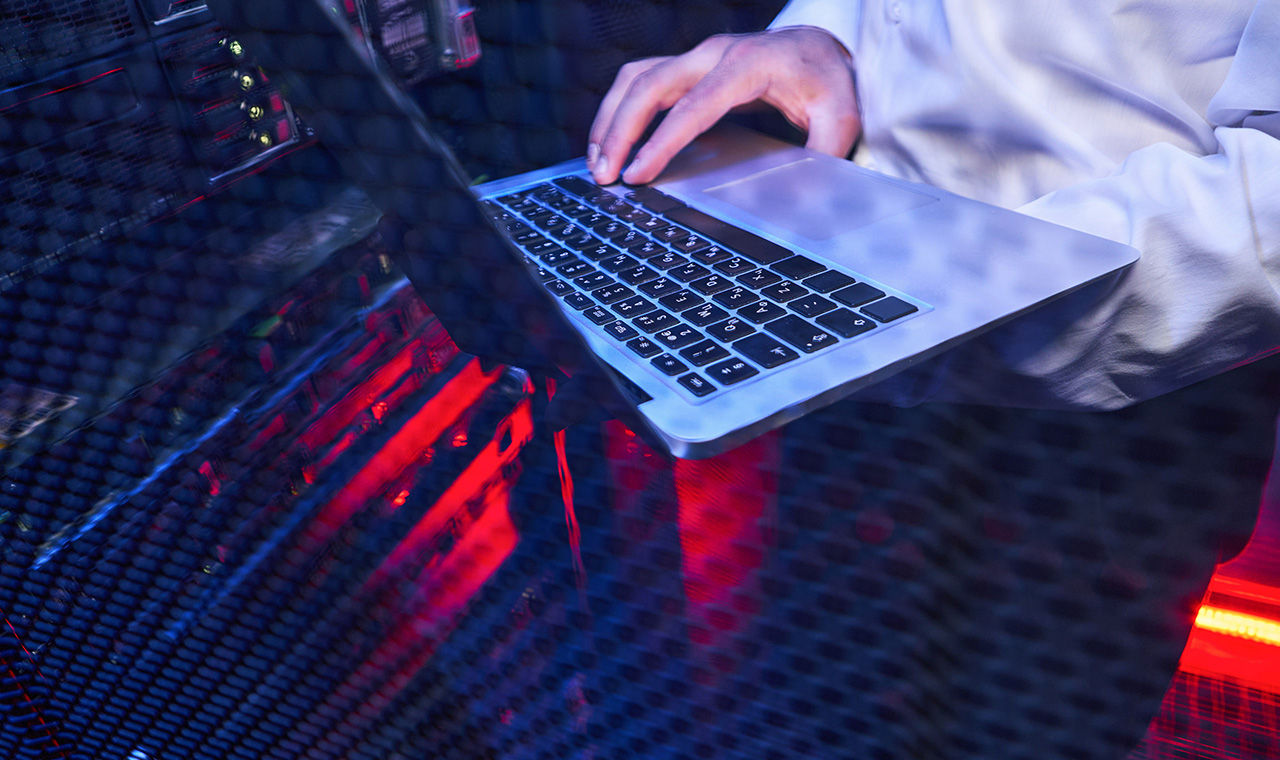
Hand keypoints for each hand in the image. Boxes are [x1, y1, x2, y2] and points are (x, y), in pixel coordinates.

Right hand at [587, 26, 859, 185]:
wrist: (820, 50)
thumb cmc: (828, 84)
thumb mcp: (840, 118)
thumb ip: (823, 152)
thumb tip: (803, 196)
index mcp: (748, 65)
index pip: (694, 106)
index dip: (662, 142)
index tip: (637, 174)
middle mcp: (714, 55)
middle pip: (649, 85)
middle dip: (619, 131)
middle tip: (604, 177)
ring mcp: (696, 58)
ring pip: (635, 79)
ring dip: (609, 120)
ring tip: (596, 165)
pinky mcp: (686, 69)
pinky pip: (640, 83)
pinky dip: (618, 111)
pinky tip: (609, 145)